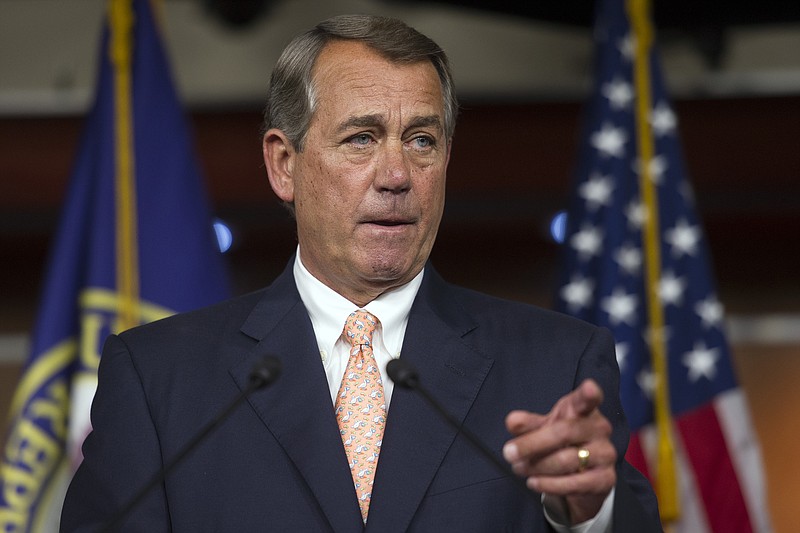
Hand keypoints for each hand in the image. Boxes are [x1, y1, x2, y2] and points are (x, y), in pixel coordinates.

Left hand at [502, 379, 616, 523]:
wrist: (584, 472)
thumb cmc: (563, 440)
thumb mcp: (544, 426)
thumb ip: (528, 423)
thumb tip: (512, 422)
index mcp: (584, 409)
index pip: (588, 398)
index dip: (589, 393)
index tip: (588, 388)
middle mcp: (599, 429)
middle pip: (564, 432)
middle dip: (532, 444)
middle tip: (509, 452)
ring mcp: (605, 454)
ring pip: (566, 461)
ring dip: (537, 467)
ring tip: (519, 468)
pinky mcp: (605, 479)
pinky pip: (574, 484)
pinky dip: (549, 485)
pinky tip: (534, 482)